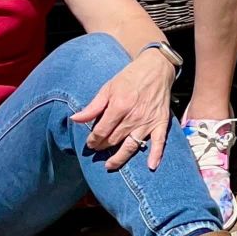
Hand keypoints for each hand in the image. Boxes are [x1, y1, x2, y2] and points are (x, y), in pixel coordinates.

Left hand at [70, 51, 174, 170]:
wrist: (155, 69)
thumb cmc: (129, 78)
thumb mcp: (108, 88)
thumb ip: (93, 107)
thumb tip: (75, 119)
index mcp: (119, 106)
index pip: (102, 131)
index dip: (93, 140)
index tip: (89, 144)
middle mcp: (133, 117)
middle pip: (114, 139)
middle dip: (103, 147)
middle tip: (97, 150)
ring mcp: (148, 122)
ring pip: (132, 146)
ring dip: (120, 158)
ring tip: (110, 165)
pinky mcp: (161, 123)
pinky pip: (159, 142)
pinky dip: (156, 155)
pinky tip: (151, 166)